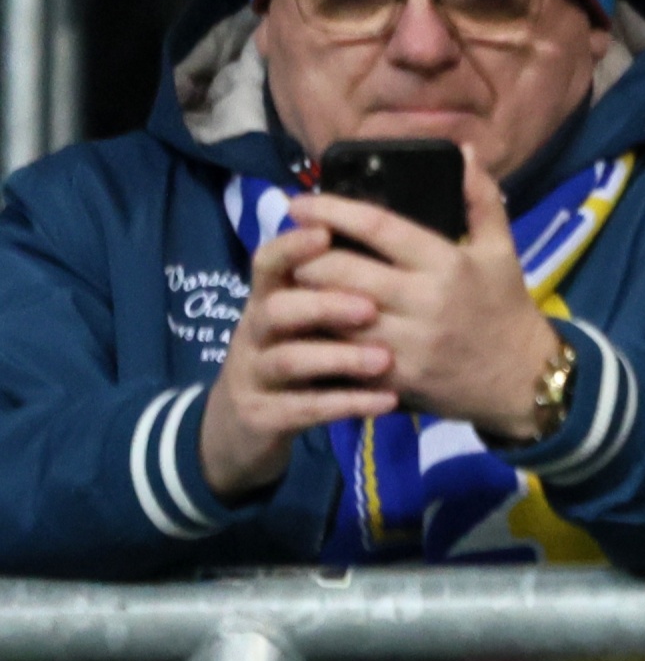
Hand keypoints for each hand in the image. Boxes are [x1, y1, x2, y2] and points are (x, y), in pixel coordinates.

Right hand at [199, 221, 394, 497]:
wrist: (241, 429)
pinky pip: (304, 409)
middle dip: (321, 305)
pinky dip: (346, 403)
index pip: (267, 264)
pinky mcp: (262, 416)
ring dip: (338, 357)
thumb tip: (377, 243)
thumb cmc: (291, 362)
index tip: (324, 231)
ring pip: (288, 360)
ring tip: (385, 359)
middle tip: (370, 307)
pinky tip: (387, 401)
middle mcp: (253, 333)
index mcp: (265, 302)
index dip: (290, 246)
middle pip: (275, 309)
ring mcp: (253, 375)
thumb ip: (327, 290)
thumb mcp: (300, 324)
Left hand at [285, 153, 565, 442]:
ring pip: (332, 313)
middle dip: (305, 256)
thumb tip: (462, 150)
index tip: (298, 203)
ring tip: (292, 282)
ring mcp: (407, 343)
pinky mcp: (395, 378)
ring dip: (304, 296)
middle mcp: (424, 301)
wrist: (524, 380)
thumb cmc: (506, 308)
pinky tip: (308, 324)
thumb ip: (480, 199)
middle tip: (293, 248)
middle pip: (340, 270)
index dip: (331, 211)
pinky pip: (340, 352)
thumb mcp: (502, 251)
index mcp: (447, 264)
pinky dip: (319, 336)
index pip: (378, 227)